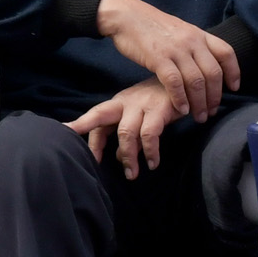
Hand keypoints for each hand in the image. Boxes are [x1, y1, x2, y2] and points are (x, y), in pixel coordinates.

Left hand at [65, 80, 180, 177]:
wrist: (187, 81)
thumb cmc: (159, 100)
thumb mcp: (139, 114)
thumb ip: (126, 133)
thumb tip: (119, 158)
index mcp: (118, 102)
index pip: (95, 117)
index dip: (83, 129)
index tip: (70, 141)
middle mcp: (126, 101)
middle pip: (100, 116)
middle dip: (92, 138)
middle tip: (92, 162)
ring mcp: (142, 104)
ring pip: (126, 133)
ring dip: (128, 157)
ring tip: (132, 175)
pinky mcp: (160, 109)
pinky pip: (150, 134)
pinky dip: (150, 151)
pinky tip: (153, 163)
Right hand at [92, 0, 241, 122]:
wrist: (126, 15)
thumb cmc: (150, 26)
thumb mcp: (179, 30)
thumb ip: (193, 46)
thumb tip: (203, 65)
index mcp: (199, 34)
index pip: (226, 53)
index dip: (234, 72)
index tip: (234, 88)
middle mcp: (192, 41)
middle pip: (213, 73)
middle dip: (215, 97)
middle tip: (211, 112)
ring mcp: (176, 49)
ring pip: (196, 81)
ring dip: (199, 102)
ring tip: (198, 116)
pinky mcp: (158, 58)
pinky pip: (175, 82)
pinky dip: (180, 98)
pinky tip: (181, 109)